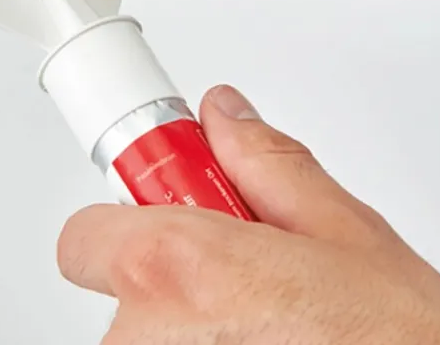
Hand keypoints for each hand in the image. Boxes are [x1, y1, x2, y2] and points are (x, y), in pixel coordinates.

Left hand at [56, 85, 439, 343]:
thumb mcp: (352, 234)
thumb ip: (269, 166)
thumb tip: (224, 117)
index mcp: (181, 271)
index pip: (87, 234)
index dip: (136, 217)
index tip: (171, 210)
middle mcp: (145, 343)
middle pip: (127, 292)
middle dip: (184, 282)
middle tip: (260, 288)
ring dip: (200, 335)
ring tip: (282, 334)